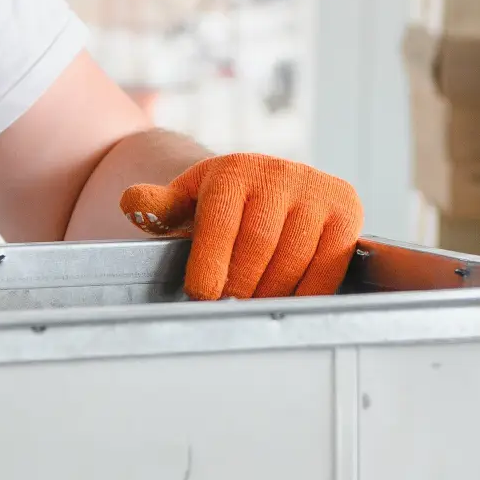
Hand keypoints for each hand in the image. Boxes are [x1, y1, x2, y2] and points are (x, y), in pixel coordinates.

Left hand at [120, 153, 363, 300]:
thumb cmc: (223, 205)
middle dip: (241, 286)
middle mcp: (279, 174)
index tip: (203, 297)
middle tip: (229, 308)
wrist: (269, 185)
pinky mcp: (347, 212)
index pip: (221, 226)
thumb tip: (132, 202)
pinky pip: (328, 266)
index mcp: (234, 170)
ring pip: (294, 259)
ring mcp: (316, 191)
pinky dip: (307, 292)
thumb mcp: (187, 203)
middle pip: (259, 247)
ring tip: (254, 306)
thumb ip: (160, 207)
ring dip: (271, 294)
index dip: (211, 268)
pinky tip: (286, 301)